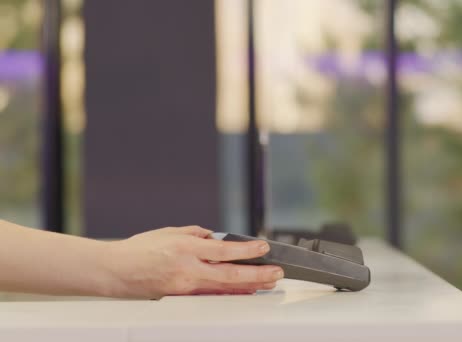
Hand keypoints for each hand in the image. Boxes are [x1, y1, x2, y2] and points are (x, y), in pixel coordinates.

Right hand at [101, 226, 283, 298]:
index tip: (264, 247)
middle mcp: (188, 268)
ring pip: (224, 288)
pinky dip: (229, 293)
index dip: (248, 250)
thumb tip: (214, 238)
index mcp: (186, 247)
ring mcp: (185, 286)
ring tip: (268, 283)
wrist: (114, 271)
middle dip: (257, 274)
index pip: (225, 250)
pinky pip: (211, 296)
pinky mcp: (180, 297)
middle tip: (277, 272)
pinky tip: (243, 292)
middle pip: (230, 274)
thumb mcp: (169, 232)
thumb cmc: (139, 249)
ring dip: (249, 286)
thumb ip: (195, 234)